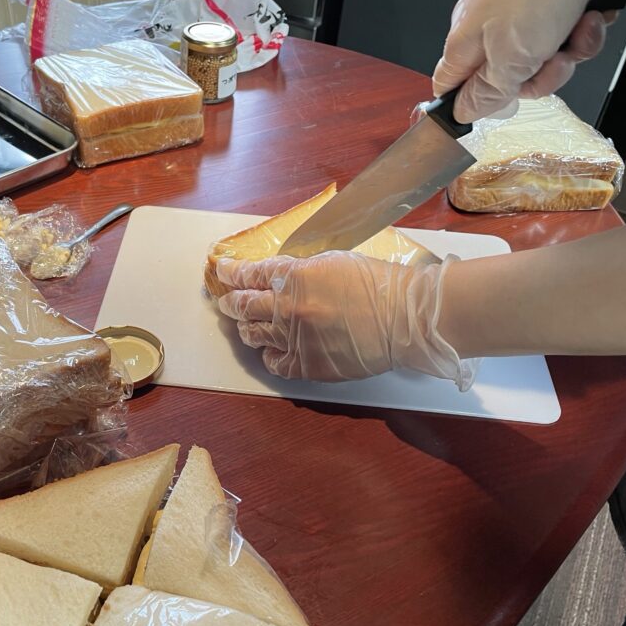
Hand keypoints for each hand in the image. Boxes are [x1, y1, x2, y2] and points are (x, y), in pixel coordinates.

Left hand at [215, 252, 477, 388]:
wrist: (404, 318)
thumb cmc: (378, 284)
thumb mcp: (332, 260)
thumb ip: (298, 270)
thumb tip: (277, 277)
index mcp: (293, 277)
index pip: (248, 274)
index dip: (229, 273)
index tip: (221, 271)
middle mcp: (287, 308)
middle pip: (242, 305)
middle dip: (230, 302)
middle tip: (227, 301)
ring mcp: (294, 339)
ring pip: (253, 334)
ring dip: (245, 328)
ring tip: (245, 325)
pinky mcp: (306, 365)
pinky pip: (274, 363)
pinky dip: (268, 355)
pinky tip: (270, 350)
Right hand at [433, 0, 616, 122]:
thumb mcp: (508, 57)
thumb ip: (486, 93)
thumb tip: (463, 114)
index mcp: (466, 45)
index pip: (452, 89)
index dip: (474, 104)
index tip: (501, 105)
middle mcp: (492, 31)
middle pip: (510, 82)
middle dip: (542, 78)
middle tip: (553, 62)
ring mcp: (525, 18)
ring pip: (547, 61)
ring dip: (572, 53)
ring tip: (577, 31)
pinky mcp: (555, 6)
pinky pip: (570, 38)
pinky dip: (587, 32)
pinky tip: (589, 17)